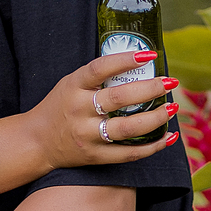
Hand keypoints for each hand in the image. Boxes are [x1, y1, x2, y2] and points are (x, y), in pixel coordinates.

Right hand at [33, 53, 179, 168]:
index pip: (100, 68)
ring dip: (155, 118)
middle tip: (170, 82)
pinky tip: (169, 136)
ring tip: (172, 107)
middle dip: (150, 89)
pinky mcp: (96, 156)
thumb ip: (96, 77)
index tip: (149, 54)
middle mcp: (80, 109)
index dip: (125, 60)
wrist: (37, 141)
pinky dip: (153, 146)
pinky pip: (129, 153)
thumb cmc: (60, 106)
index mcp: (73, 86)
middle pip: (120, 99)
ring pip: (127, 127)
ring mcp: (88, 134)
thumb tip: (136, 63)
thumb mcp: (70, 84)